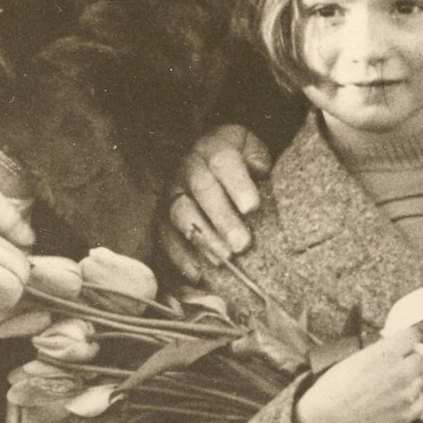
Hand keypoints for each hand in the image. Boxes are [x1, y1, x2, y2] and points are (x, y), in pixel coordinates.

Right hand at [162, 123, 271, 276]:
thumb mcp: (253, 153)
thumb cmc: (243, 164)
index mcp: (214, 148)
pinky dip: (180, 256)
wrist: (214, 165)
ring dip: (203, 239)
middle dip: (223, 218)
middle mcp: (188, 168)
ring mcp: (172, 192)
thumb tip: (260, 172)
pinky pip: (165, 236)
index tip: (252, 207)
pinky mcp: (162, 217)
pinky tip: (198, 274)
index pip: (224, 161)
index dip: (237, 184)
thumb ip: (258, 161)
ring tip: (224, 260)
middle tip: (242, 244)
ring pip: (181, 214)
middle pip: (202, 189)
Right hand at [293, 331, 422, 422]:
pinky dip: (411, 401)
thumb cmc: (337, 385)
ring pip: (420, 380)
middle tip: (394, 367)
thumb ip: (381, 349)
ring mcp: (405, 394)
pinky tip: (396, 400)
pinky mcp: (406, 414)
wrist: (329, 416)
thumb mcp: (357, 356)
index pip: (412, 335)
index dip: (405, 339)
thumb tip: (395, 343)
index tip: (402, 344)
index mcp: (386, 353)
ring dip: (410, 381)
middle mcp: (400, 372)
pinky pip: (420, 401)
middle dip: (408, 360)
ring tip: (390, 387)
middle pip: (419, 359)